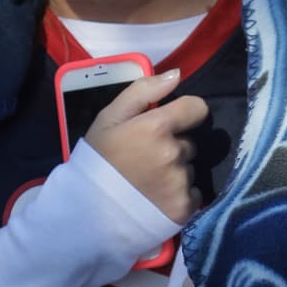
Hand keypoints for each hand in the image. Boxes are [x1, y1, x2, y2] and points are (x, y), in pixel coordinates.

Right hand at [85, 70, 206, 225]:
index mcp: (157, 127)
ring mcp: (181, 182)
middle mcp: (174, 153)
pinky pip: (194, 194)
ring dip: (175, 172)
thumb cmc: (97, 161)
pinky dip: (180, 196)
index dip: (185, 114)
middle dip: (173, 148)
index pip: (197, 109)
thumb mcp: (109, 118)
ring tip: (148, 182)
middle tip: (145, 160)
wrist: (89, 212)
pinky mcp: (185, 208)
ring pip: (190, 169)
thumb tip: (177, 74)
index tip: (172, 124)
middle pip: (189, 143)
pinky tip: (157, 198)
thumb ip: (143, 91)